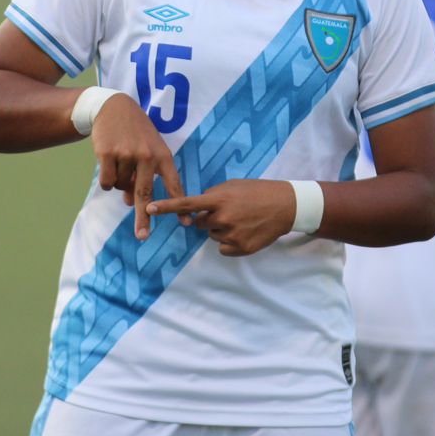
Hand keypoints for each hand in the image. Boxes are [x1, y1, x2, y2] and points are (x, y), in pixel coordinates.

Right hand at [91, 93, 186, 240]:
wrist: (113, 107)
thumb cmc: (134, 134)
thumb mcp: (146, 150)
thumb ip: (143, 177)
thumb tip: (131, 203)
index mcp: (163, 155)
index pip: (174, 184)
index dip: (179, 205)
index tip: (187, 223)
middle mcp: (147, 156)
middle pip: (145, 194)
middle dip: (144, 218)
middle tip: (143, 237)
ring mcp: (127, 154)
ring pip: (121, 187)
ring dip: (119, 183)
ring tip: (120, 161)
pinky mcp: (108, 154)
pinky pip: (107, 182)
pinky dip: (106, 180)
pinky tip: (108, 163)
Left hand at [147, 179, 294, 256]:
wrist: (286, 206)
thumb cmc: (258, 192)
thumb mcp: (233, 186)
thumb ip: (213, 195)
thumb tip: (198, 209)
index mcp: (219, 199)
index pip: (187, 204)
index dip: (167, 207)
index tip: (148, 209)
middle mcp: (223, 218)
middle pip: (200, 224)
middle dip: (209, 218)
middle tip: (229, 211)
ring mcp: (232, 235)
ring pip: (212, 236)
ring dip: (221, 229)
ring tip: (241, 220)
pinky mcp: (241, 248)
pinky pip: (223, 248)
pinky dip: (230, 242)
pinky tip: (244, 232)